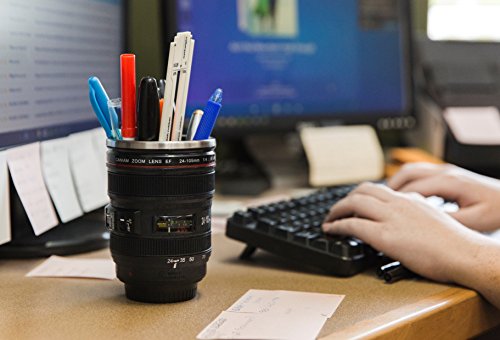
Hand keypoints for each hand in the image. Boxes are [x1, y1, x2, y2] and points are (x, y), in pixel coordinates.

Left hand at [322, 183, 480, 281]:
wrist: (465, 254)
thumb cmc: (455, 243)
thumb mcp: (433, 217)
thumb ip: (416, 211)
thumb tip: (406, 211)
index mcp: (410, 199)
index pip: (379, 189)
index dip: (361, 195)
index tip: (353, 203)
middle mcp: (399, 203)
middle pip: (363, 190)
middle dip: (345, 199)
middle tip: (337, 210)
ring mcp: (391, 218)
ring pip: (354, 202)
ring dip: (337, 210)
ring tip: (329, 219)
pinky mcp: (385, 235)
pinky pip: (352, 224)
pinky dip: (337, 225)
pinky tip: (332, 229)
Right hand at [388, 163, 499, 231]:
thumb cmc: (497, 210)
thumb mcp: (473, 221)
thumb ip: (445, 221)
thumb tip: (423, 225)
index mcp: (449, 182)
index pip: (411, 186)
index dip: (392, 199)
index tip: (377, 211)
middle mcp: (445, 173)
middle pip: (406, 174)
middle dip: (387, 187)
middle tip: (373, 203)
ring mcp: (446, 171)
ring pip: (411, 171)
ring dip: (395, 183)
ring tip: (384, 200)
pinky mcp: (448, 175)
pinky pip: (419, 174)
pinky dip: (406, 183)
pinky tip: (403, 198)